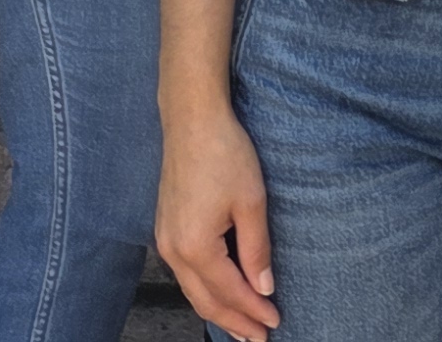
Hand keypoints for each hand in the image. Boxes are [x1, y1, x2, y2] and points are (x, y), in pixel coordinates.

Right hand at [155, 98, 278, 334]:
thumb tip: (264, 288)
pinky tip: (220, 292)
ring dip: (219, 309)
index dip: (253, 311)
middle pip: (206, 300)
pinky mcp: (167, 228)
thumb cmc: (224, 154)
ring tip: (242, 326)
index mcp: (195, 247)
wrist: (192, 120)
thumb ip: (257, 249)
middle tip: (259, 338)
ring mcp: (166, 240)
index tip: (275, 323)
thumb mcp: (251, 201)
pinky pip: (186, 273)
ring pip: (193, 289)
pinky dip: (205, 289)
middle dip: (234, 322)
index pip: (230, 292)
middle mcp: (174, 250)